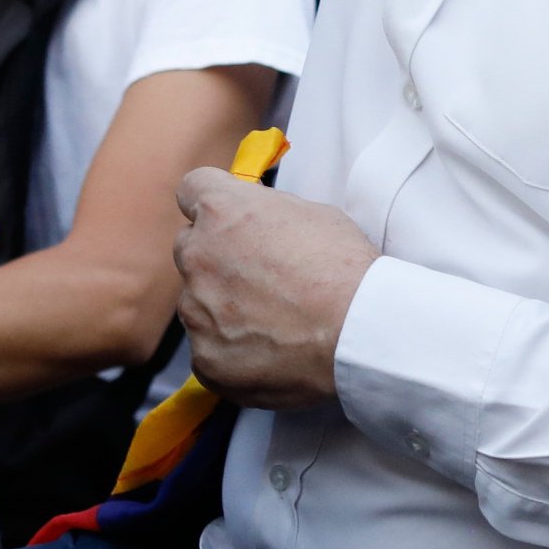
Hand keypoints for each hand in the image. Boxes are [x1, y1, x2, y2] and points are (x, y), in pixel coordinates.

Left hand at [173, 171, 376, 409]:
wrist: (357, 333)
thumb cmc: (344, 270)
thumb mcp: (311, 214)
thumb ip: (265, 213)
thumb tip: (254, 220)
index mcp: (222, 210)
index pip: (191, 189)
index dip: (212, 204)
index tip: (228, 219)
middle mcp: (197, 255)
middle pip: (192, 248)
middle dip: (217, 259)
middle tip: (260, 277)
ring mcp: (196, 310)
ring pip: (199, 303)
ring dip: (225, 308)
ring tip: (276, 322)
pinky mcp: (204, 358)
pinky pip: (210, 349)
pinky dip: (234, 352)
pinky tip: (272, 352)